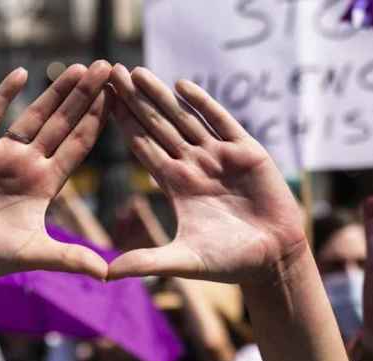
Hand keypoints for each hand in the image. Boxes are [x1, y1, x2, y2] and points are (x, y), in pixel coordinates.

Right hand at [0, 63, 112, 286]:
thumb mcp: (34, 254)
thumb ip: (69, 258)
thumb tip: (106, 274)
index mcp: (46, 184)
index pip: (78, 145)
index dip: (97, 120)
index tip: (117, 97)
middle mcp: (28, 164)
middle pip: (63, 123)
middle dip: (85, 96)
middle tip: (108, 67)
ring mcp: (1, 154)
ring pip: (34, 115)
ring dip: (55, 91)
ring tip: (79, 67)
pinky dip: (3, 95)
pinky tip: (21, 73)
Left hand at [106, 65, 305, 284]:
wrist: (273, 259)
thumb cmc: (228, 262)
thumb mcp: (183, 262)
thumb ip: (146, 262)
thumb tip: (105, 275)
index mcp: (176, 185)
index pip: (142, 147)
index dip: (122, 125)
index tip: (100, 102)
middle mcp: (193, 165)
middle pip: (157, 125)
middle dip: (135, 100)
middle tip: (110, 72)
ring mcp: (219, 156)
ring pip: (184, 118)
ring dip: (160, 96)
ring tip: (136, 73)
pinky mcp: (246, 152)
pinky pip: (221, 122)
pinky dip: (203, 104)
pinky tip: (183, 86)